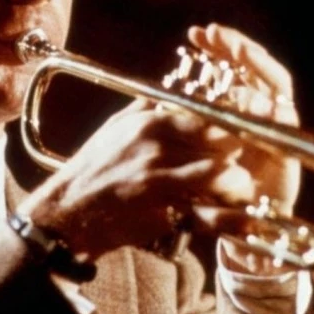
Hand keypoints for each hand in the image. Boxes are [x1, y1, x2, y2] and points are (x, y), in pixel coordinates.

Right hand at [18, 99, 259, 260]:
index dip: (229, 126)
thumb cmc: (92, 168)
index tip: (240, 134)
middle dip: (239, 155)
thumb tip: (166, 95)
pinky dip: (229, 217)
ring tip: (241, 188)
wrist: (67, 211)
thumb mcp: (113, 128)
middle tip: (247, 161)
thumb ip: (143, 110)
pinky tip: (240, 218)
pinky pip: (208, 214)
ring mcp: (159, 182)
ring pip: (221, 177)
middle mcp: (156, 149)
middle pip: (221, 145)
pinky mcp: (160, 214)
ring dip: (237, 184)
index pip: (206, 117)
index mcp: (148, 124)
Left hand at [188, 22, 301, 273]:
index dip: (218, 47)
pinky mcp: (288, 156)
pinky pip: (286, 127)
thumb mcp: (188, 146)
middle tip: (216, 33)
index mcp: (238, 107)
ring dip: (259, 69)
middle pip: (256, 69)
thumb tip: (163, 81)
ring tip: (241, 51)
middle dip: (238, 48)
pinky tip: (265, 100)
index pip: (233, 66)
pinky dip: (278, 112)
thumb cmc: (204, 184)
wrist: (225, 227)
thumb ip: (183, 115)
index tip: (196, 33)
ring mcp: (276, 132)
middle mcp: (260, 114)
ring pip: (275, 90)